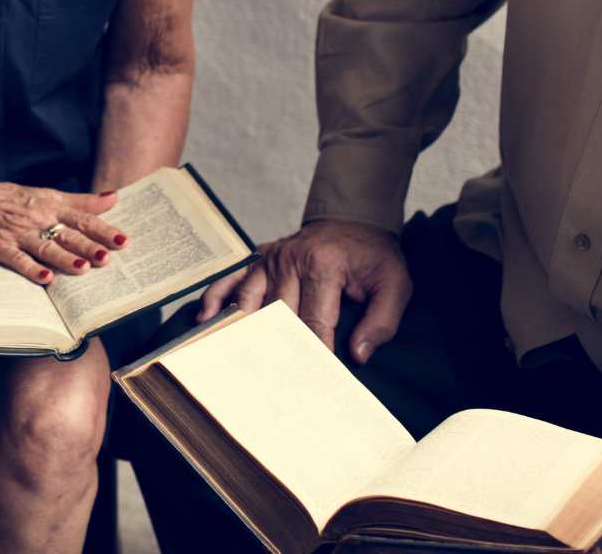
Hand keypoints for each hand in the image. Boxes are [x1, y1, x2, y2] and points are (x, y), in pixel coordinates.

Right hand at [0, 178, 124, 283]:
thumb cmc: (8, 198)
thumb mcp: (45, 193)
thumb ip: (80, 200)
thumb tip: (113, 198)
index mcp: (50, 205)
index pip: (81, 217)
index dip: (102, 229)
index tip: (123, 240)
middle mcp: (37, 218)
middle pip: (67, 234)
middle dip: (88, 246)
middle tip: (108, 258)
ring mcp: (18, 233)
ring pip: (45, 247)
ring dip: (64, 258)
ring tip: (83, 269)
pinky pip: (17, 259)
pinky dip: (31, 268)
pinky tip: (45, 278)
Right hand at [196, 219, 409, 363]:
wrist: (354, 219)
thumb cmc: (372, 256)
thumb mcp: (394, 284)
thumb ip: (381, 321)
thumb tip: (359, 355)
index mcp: (323, 266)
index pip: (314, 321)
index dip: (313, 352)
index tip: (310, 379)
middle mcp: (291, 260)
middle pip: (278, 315)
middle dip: (275, 349)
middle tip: (269, 382)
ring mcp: (270, 258)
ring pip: (250, 301)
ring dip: (242, 329)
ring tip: (232, 358)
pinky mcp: (259, 258)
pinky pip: (232, 278)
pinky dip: (217, 298)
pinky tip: (206, 319)